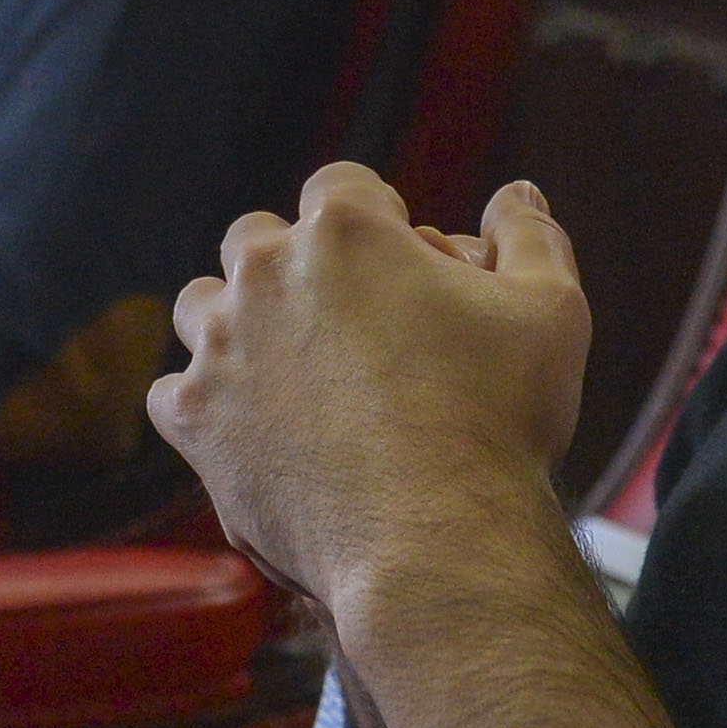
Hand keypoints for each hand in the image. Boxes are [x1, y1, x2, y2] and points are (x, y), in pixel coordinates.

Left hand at [158, 169, 660, 727]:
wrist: (435, 541)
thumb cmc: (499, 422)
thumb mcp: (550, 311)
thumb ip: (530, 235)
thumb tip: (516, 190)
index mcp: (347, 231)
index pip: (341, 186)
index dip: (373, 216)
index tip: (395, 259)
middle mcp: (267, 273)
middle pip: (259, 237)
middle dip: (297, 264)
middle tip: (345, 318)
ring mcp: (220, 346)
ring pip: (203, 306)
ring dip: (238, 323)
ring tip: (291, 367)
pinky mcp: (195, 420)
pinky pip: (176, 391)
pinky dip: (208, 404)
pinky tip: (255, 426)